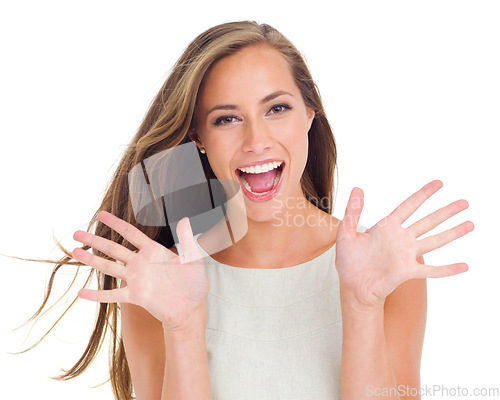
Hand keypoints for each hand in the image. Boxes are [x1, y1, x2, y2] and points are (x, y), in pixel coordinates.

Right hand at [72, 212, 209, 331]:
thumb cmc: (194, 284)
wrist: (192, 309)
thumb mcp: (194, 259)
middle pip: (113, 249)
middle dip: (95, 240)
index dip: (116, 224)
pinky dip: (97, 295)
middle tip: (76, 233)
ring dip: (91, 260)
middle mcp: (141, 264)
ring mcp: (136, 280)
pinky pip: (113, 295)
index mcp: (154, 252)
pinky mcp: (135, 296)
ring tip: (74, 252)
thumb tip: (185, 219)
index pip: (131, 234)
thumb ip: (187, 240)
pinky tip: (81, 293)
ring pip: (109, 268)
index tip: (101, 214)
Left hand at [335, 180, 473, 309]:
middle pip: (428, 221)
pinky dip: (447, 269)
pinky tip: (464, 266)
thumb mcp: (346, 233)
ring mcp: (406, 255)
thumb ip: (352, 212)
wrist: (352, 286)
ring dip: (452, 233)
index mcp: (387, 227)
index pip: (409, 206)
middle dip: (446, 212)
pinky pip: (431, 270)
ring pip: (434, 241)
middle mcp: (400, 239)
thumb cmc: (349, 261)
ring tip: (470, 224)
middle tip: (465, 202)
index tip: (439, 183)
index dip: (423, 195)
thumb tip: (357, 188)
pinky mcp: (407, 271)